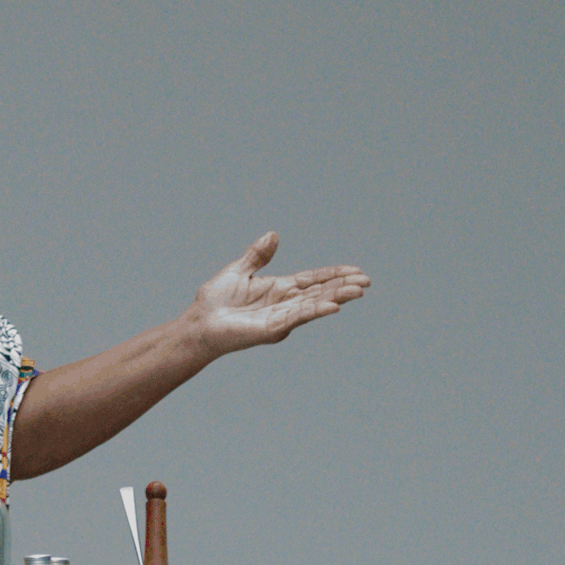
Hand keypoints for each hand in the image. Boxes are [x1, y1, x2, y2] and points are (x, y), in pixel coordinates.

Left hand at [189, 232, 369, 357]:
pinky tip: (333, 307)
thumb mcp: (239, 271)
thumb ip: (258, 256)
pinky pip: (297, 318)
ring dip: (336, 298)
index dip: (334, 275)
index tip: (356, 270)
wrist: (198, 323)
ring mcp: (280, 318)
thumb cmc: (214, 302)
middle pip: (320, 293)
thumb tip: (273, 234)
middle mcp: (284, 304)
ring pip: (314, 305)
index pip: (313, 280)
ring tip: (358, 291)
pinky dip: (315, 311)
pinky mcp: (272, 329)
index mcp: (279, 289)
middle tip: (366, 281)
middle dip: (343, 286)